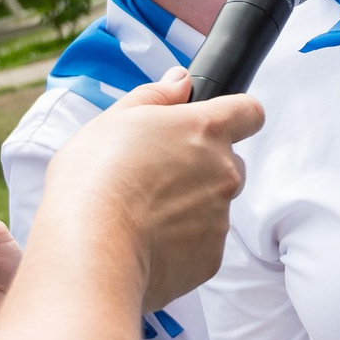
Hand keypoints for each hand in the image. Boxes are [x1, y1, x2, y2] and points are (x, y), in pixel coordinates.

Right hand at [40, 69, 263, 311]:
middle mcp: (223, 172)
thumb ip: (155, 96)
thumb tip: (180, 81)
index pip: (249, 112)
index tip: (214, 126)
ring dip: (190, 207)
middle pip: (228, 163)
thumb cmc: (94, 179)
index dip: (235, 116)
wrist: (90, 250)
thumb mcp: (114, 120)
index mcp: (205, 130)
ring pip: (214, 206)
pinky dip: (181, 243)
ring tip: (142, 214)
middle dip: (202, 168)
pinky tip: (146, 242)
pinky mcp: (211, 259)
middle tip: (156, 177)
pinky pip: (203, 244)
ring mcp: (221, 218)